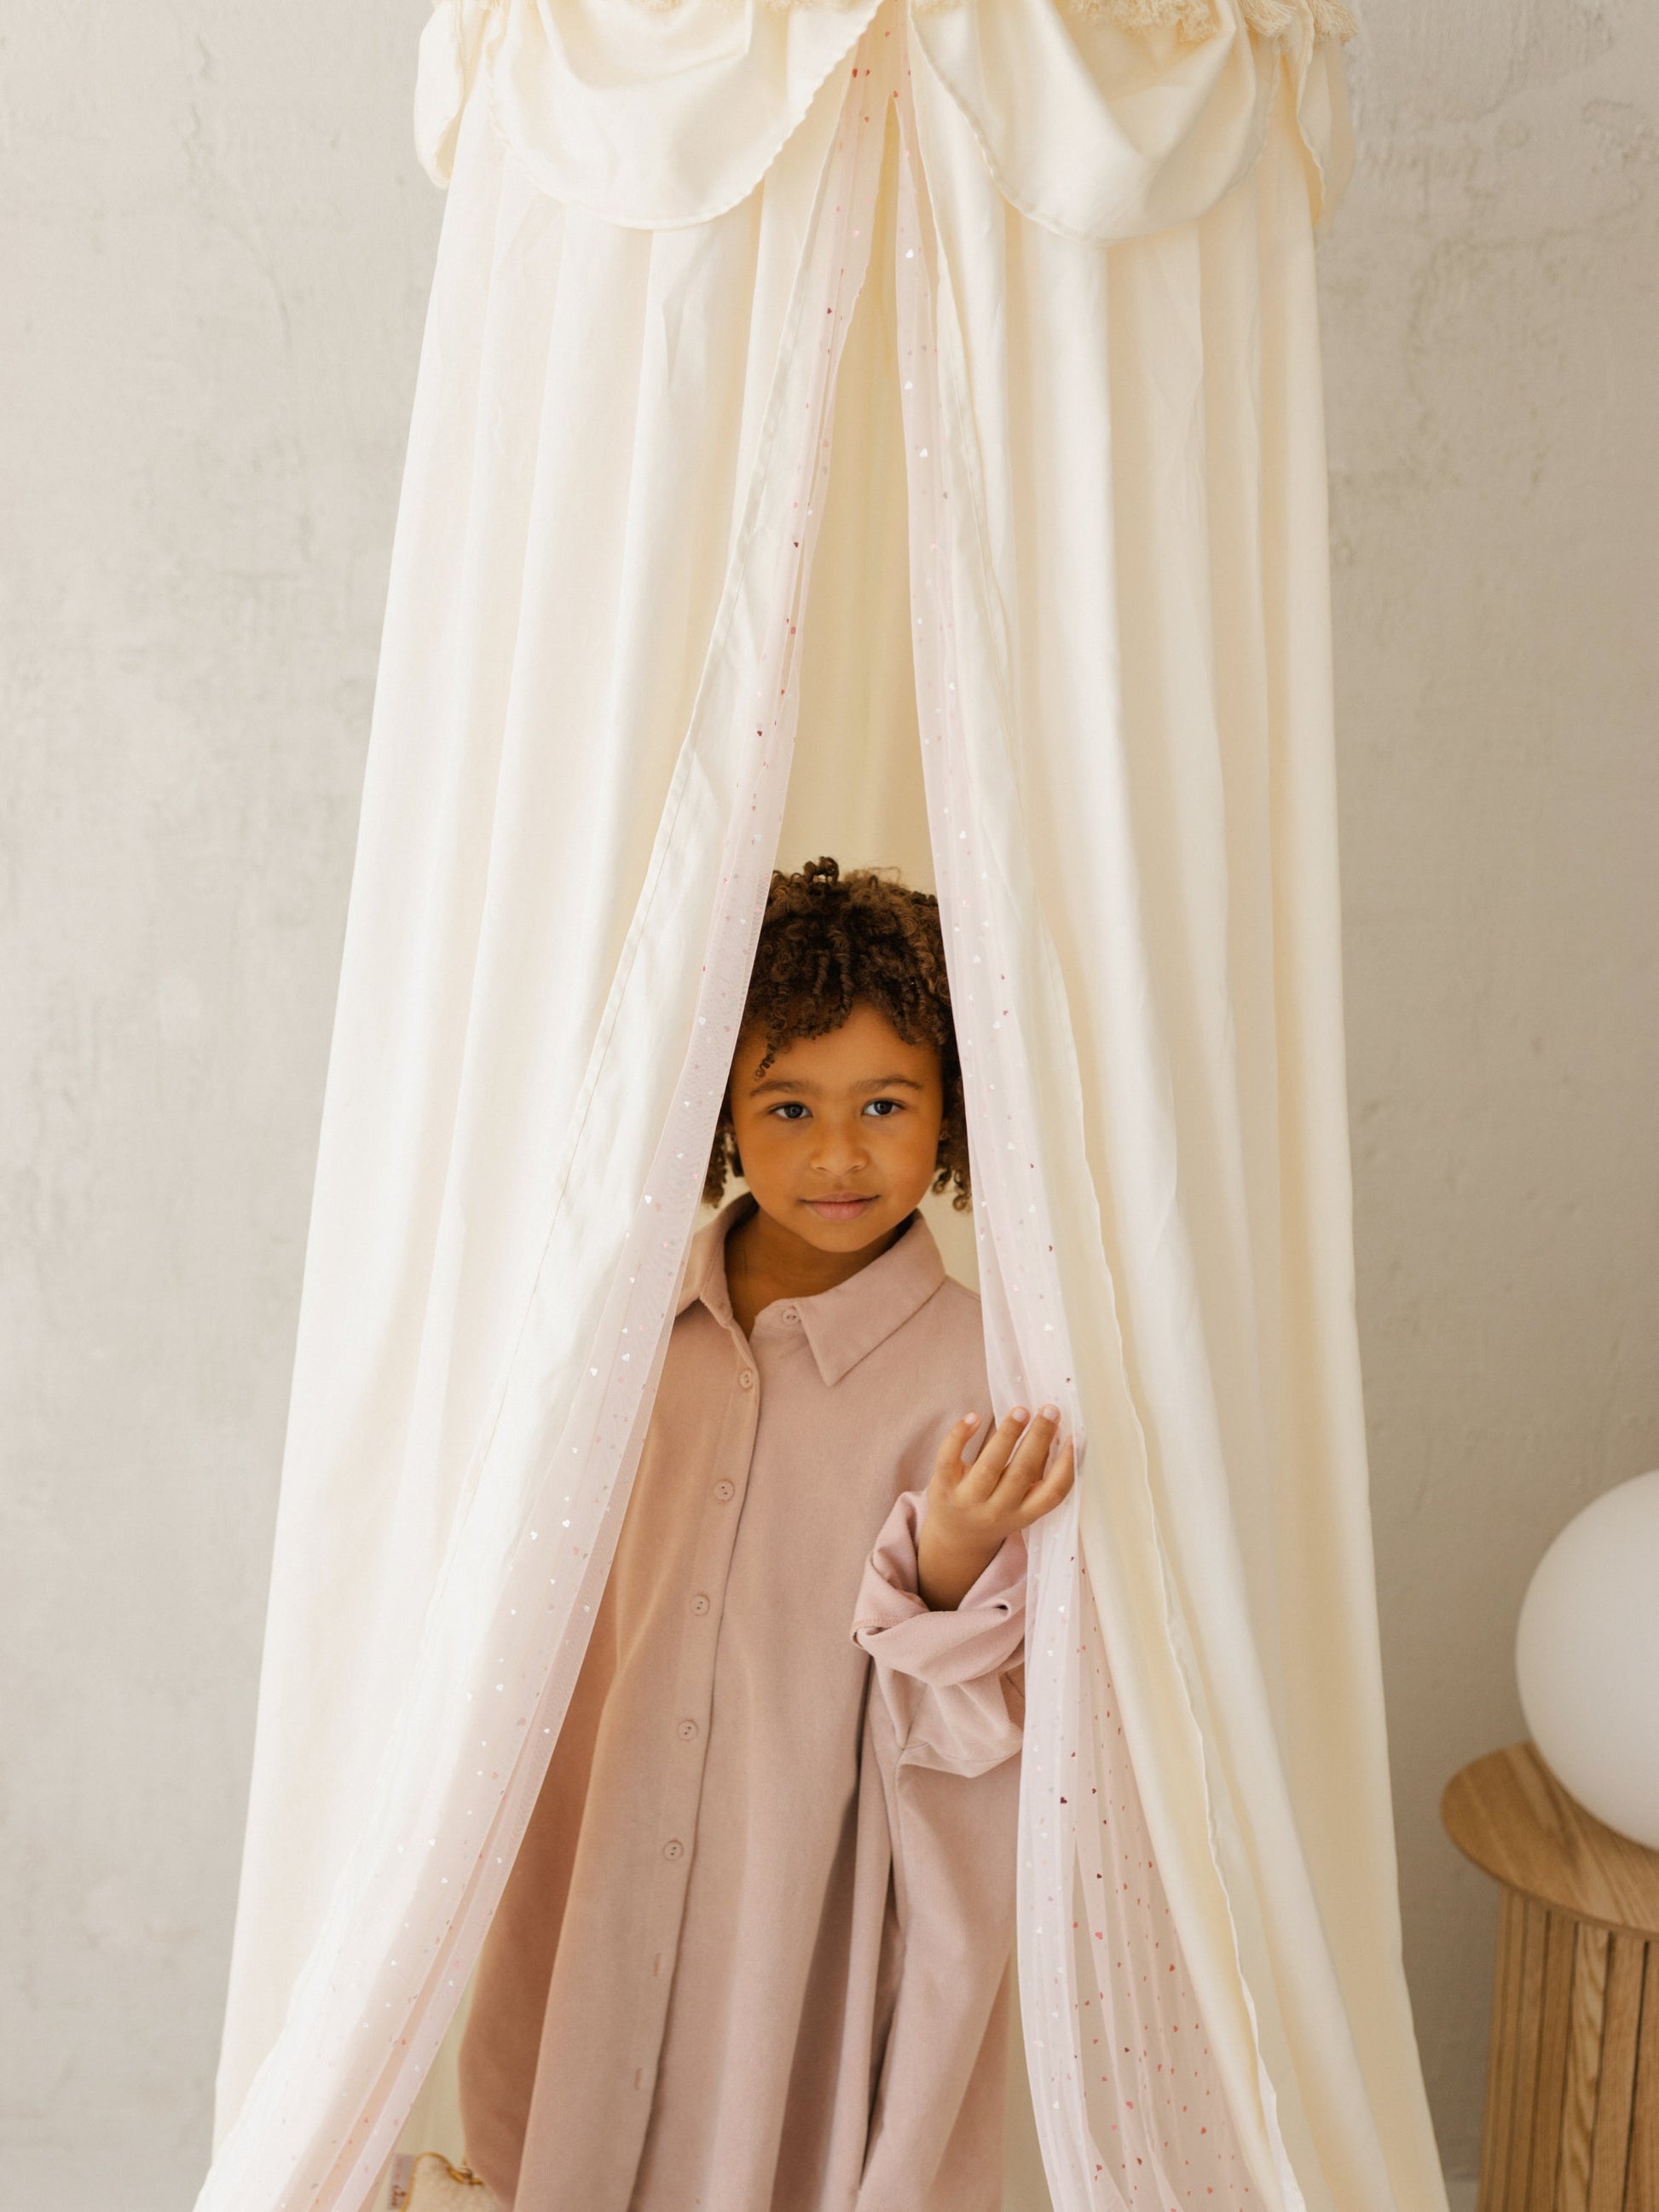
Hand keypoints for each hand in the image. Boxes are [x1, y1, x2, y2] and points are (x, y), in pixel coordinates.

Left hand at [916, 1404, 1075, 1610]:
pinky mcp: (942, 1487)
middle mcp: (997, 1510)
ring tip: (1021, 1411)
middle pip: (1021, 1474)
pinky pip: (948, 1458)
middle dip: (1037, 1439)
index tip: (1075, 1438)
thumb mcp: (1020, 1504)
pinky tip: (974, 1417)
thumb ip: (1035, 1474)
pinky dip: (960, 1435)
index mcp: (1023, 1514)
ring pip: (989, 1466)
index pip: (1050, 1495)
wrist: (955, 1539)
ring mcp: (968, 1500)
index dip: (1066, 1467)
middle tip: (1050, 1411)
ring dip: (1007, 1435)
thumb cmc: (995, 1510)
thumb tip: (1052, 1432)